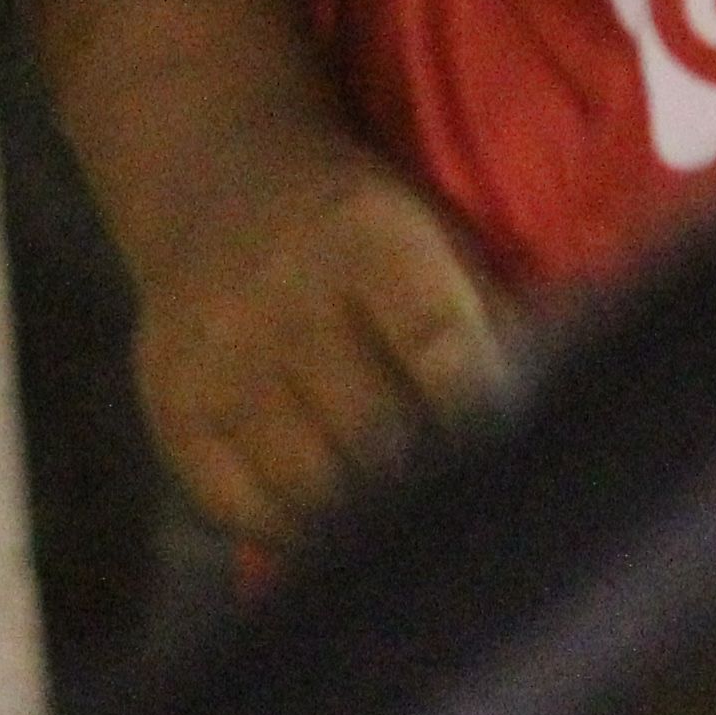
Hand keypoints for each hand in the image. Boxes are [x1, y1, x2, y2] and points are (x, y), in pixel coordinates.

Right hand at [123, 122, 506, 549]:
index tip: (510, 458)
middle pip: (373, 432)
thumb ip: (487, 324)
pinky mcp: (170, 407)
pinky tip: (328, 515)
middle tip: (462, 510)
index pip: (437, 345)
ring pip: (308, 486)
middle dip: (428, 480)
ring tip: (402, 524)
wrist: (220, 187)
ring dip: (364, 518)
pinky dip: (292, 527)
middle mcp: (279, 293)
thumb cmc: (365, 235)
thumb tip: (544, 432)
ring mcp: (215, 356)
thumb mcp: (433, 237)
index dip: (482, 411)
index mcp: (366, 234)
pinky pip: (240, 509)